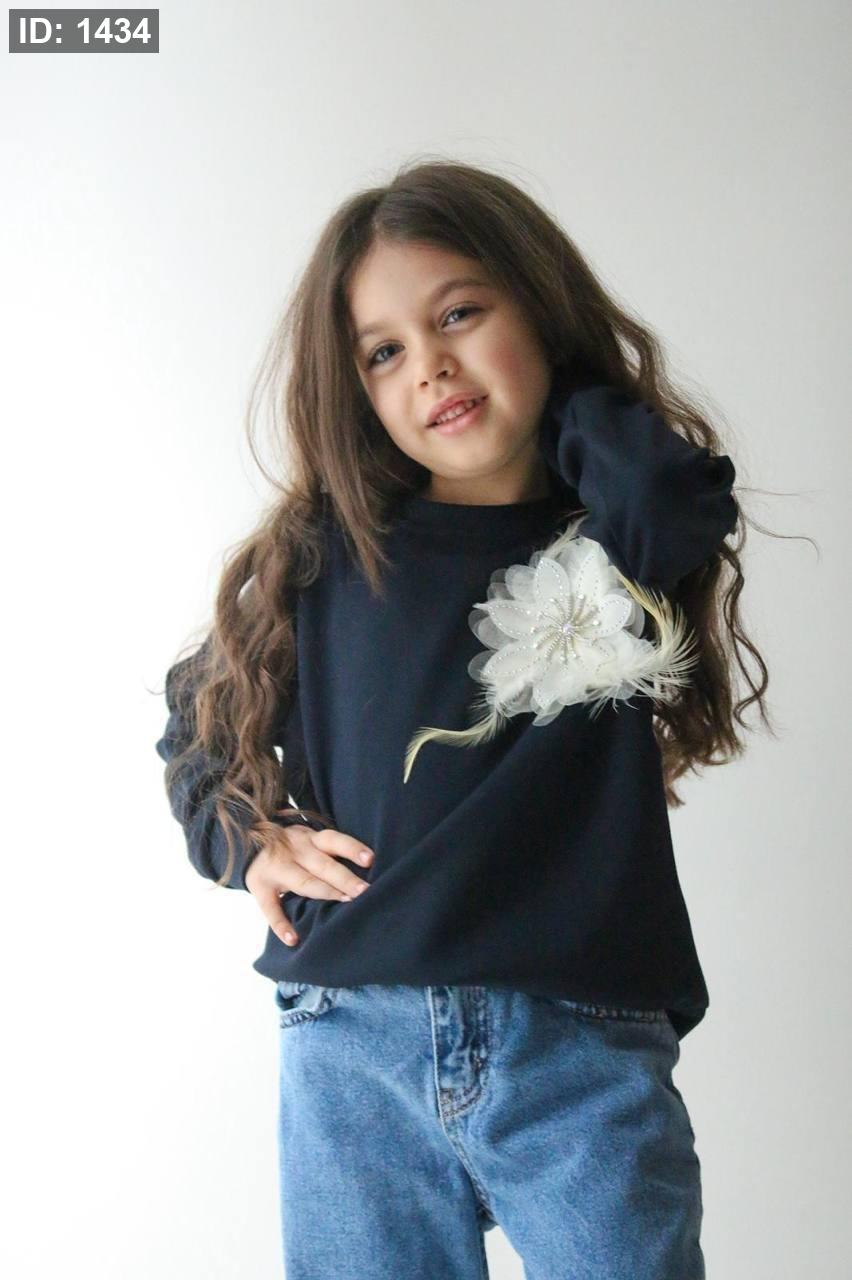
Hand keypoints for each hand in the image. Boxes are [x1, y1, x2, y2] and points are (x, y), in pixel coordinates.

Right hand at [244, 824, 373, 947]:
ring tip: (344, 903)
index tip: (370, 860)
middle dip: (345, 878)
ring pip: (303, 882)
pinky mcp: (259, 886)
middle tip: (364, 891)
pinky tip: (293, 939)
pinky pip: (269, 907)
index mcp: (309, 838)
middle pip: (323, 864)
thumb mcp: (308, 841)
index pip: (333, 840)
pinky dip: (280, 924)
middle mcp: (295, 850)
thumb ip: (329, 853)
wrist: (246, 841)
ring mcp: (276, 867)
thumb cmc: (293, 848)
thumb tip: (369, 871)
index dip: (352, 849)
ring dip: (325, 893)